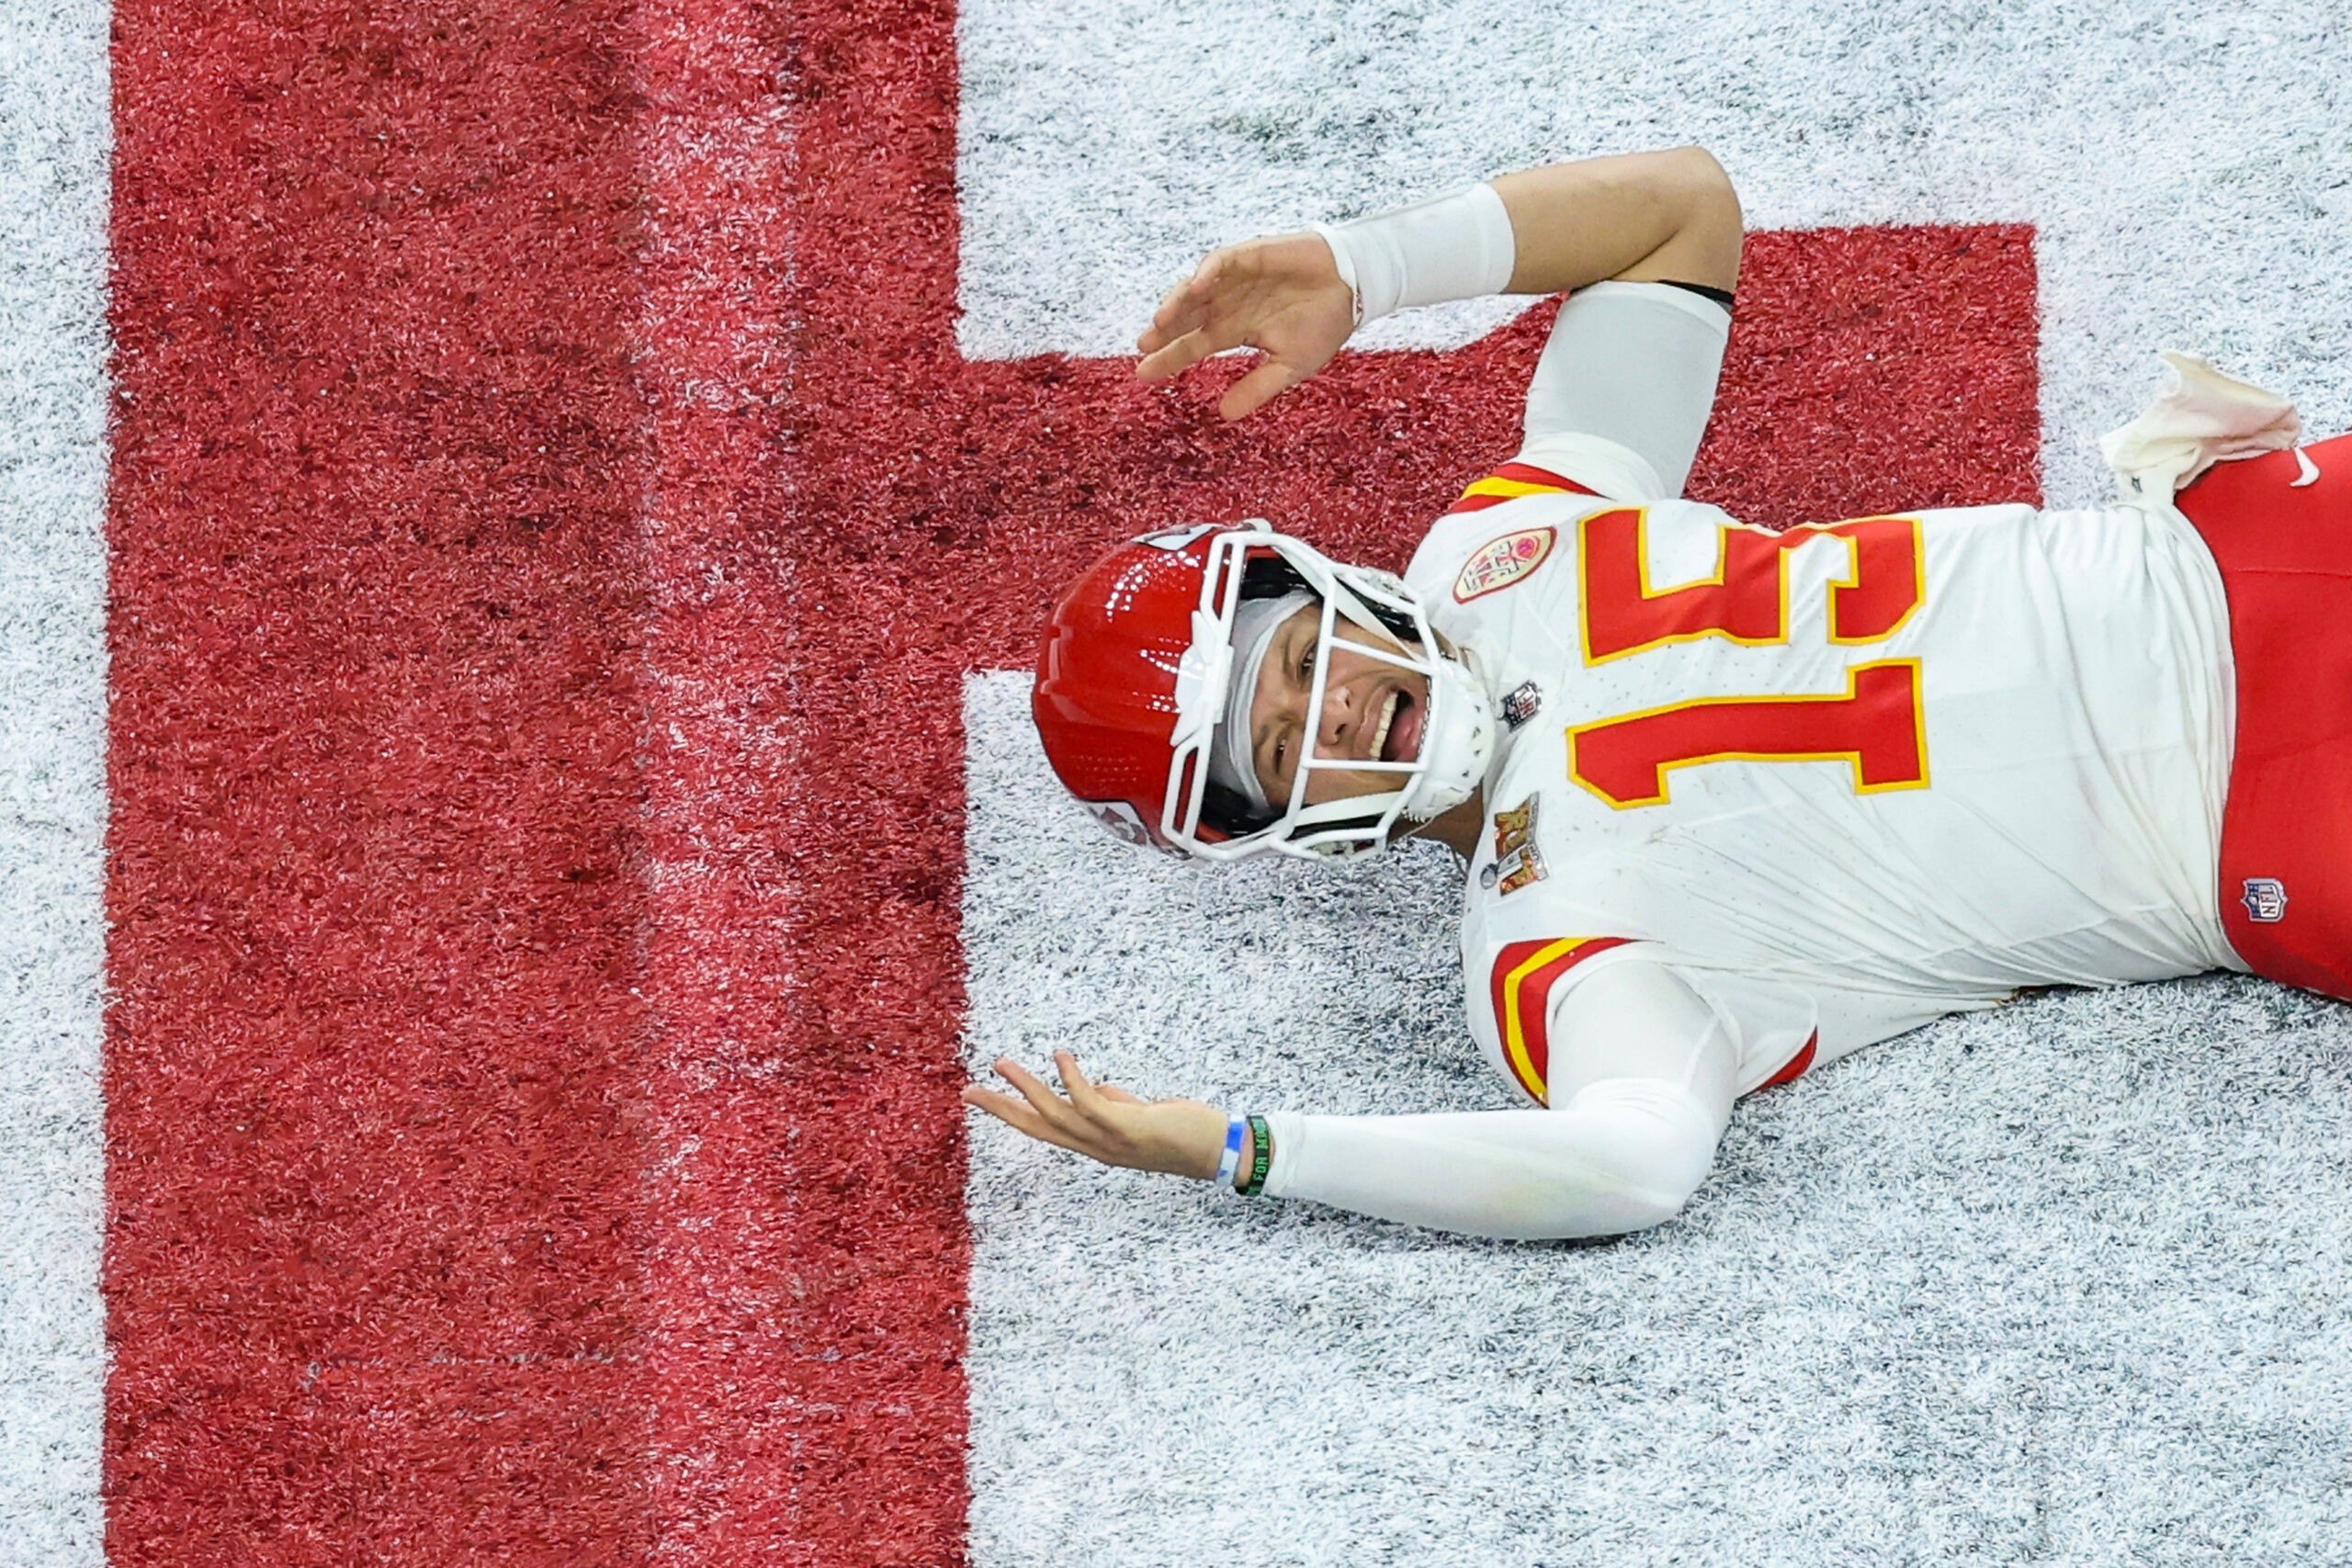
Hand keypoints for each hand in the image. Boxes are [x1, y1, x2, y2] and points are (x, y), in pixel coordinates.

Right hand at [962, 1051, 1234, 1182]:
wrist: (1217, 1151)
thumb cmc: (1182, 1131)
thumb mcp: (1138, 1115)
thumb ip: (1113, 1101)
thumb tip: (1093, 1086)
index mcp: (1095, 1144)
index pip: (1045, 1128)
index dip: (1012, 1112)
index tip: (982, 1098)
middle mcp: (1096, 1147)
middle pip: (1037, 1127)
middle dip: (1000, 1109)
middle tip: (967, 1092)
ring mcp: (1110, 1140)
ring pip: (1055, 1114)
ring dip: (1026, 1088)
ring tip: (1002, 1063)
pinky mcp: (1128, 1128)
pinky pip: (1090, 1103)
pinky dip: (1072, 1079)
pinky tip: (1061, 1056)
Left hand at [1135, 233, 1355, 420]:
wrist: (1355, 288)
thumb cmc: (1324, 324)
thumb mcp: (1290, 365)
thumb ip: (1257, 388)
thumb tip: (1224, 415)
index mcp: (1236, 329)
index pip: (1194, 344)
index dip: (1169, 357)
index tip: (1142, 373)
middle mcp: (1230, 303)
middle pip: (1187, 317)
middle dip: (1165, 331)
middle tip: (1144, 346)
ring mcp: (1237, 279)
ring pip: (1196, 290)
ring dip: (1178, 303)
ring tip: (1161, 322)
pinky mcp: (1250, 255)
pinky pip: (1220, 262)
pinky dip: (1206, 273)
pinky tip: (1195, 289)